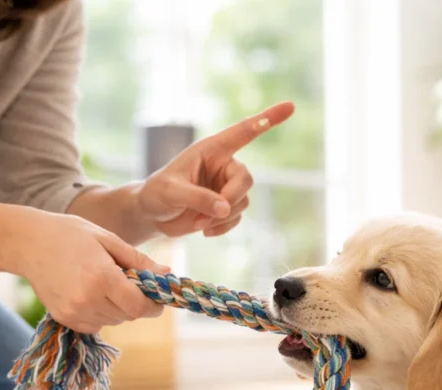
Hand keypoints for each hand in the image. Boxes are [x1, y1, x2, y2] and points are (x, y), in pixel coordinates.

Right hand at [13, 212, 168, 333]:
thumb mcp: (109, 240)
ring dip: (117, 307)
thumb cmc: (70, 234)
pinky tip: (89, 291)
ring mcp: (73, 312)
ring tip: (102, 281)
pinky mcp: (63, 319)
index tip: (155, 295)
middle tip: (124, 280)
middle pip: (128, 315)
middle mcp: (88, 300)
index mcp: (102, 278)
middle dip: (134, 301)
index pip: (140, 307)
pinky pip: (95, 324)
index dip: (153, 304)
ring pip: (113, 321)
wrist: (27, 243)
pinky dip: (100, 313)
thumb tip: (168, 274)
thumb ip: (139, 261)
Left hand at [136, 101, 294, 237]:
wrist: (151, 215)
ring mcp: (225, 187)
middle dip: (231, 198)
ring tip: (198, 224)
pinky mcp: (224, 207)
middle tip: (211, 214)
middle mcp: (222, 165)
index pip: (244, 131)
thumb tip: (224, 209)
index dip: (268, 119)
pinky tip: (205, 231)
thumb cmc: (156, 194)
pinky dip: (223, 227)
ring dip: (223, 217)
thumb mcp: (171, 192)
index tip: (290, 106)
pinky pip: (236, 218)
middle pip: (245, 179)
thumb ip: (197, 198)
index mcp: (211, 150)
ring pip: (242, 201)